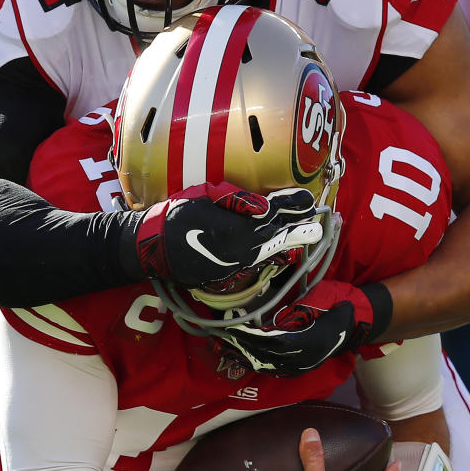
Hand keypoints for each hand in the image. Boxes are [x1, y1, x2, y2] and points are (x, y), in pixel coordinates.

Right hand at [120, 183, 318, 287]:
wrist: (150, 248)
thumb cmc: (174, 215)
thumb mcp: (202, 197)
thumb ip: (235, 201)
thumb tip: (264, 208)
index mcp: (234, 228)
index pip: (270, 214)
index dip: (290, 206)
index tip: (308, 199)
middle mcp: (239, 250)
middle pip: (275, 237)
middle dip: (296, 228)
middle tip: (318, 222)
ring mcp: (234, 265)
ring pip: (267, 251)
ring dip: (287, 242)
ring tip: (306, 234)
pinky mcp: (227, 273)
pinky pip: (254, 261)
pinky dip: (270, 254)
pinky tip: (281, 249)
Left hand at [223, 279, 391, 374]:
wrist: (360, 320)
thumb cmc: (341, 302)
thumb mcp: (318, 298)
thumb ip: (296, 309)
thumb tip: (271, 317)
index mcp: (308, 339)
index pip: (271, 340)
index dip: (251, 335)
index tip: (233, 327)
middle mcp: (304, 357)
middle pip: (266, 355)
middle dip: (243, 345)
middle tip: (222, 336)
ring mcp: (304, 364)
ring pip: (269, 365)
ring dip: (247, 356)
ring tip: (228, 346)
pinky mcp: (303, 367)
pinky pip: (276, 369)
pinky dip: (259, 362)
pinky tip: (246, 356)